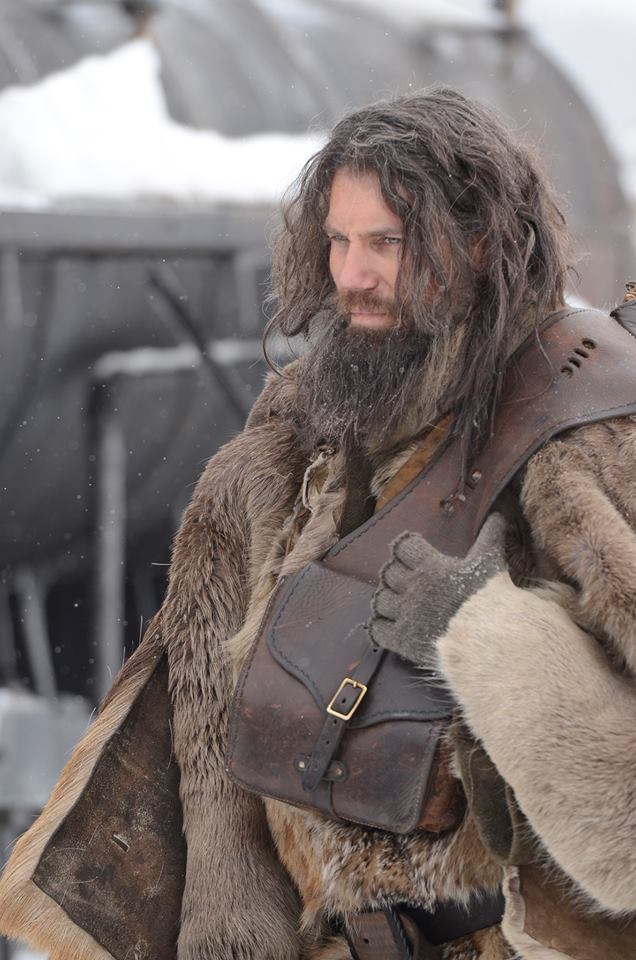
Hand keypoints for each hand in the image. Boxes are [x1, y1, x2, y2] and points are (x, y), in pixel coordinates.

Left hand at [369, 513, 507, 666]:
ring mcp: (406, 615)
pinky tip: (389, 626)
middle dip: (397, 575)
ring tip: (399, 603)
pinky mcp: (403, 640)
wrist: (491, 640)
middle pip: (389, 572)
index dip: (406, 549)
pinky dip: (380, 627)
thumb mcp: (491, 562)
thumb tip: (498, 513)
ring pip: (380, 600)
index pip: (402, 547)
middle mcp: (413, 588)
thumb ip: (490, 536)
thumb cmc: (491, 598)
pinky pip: (378, 630)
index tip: (413, 553)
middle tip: (409, 582)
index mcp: (430, 566)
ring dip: (387, 600)